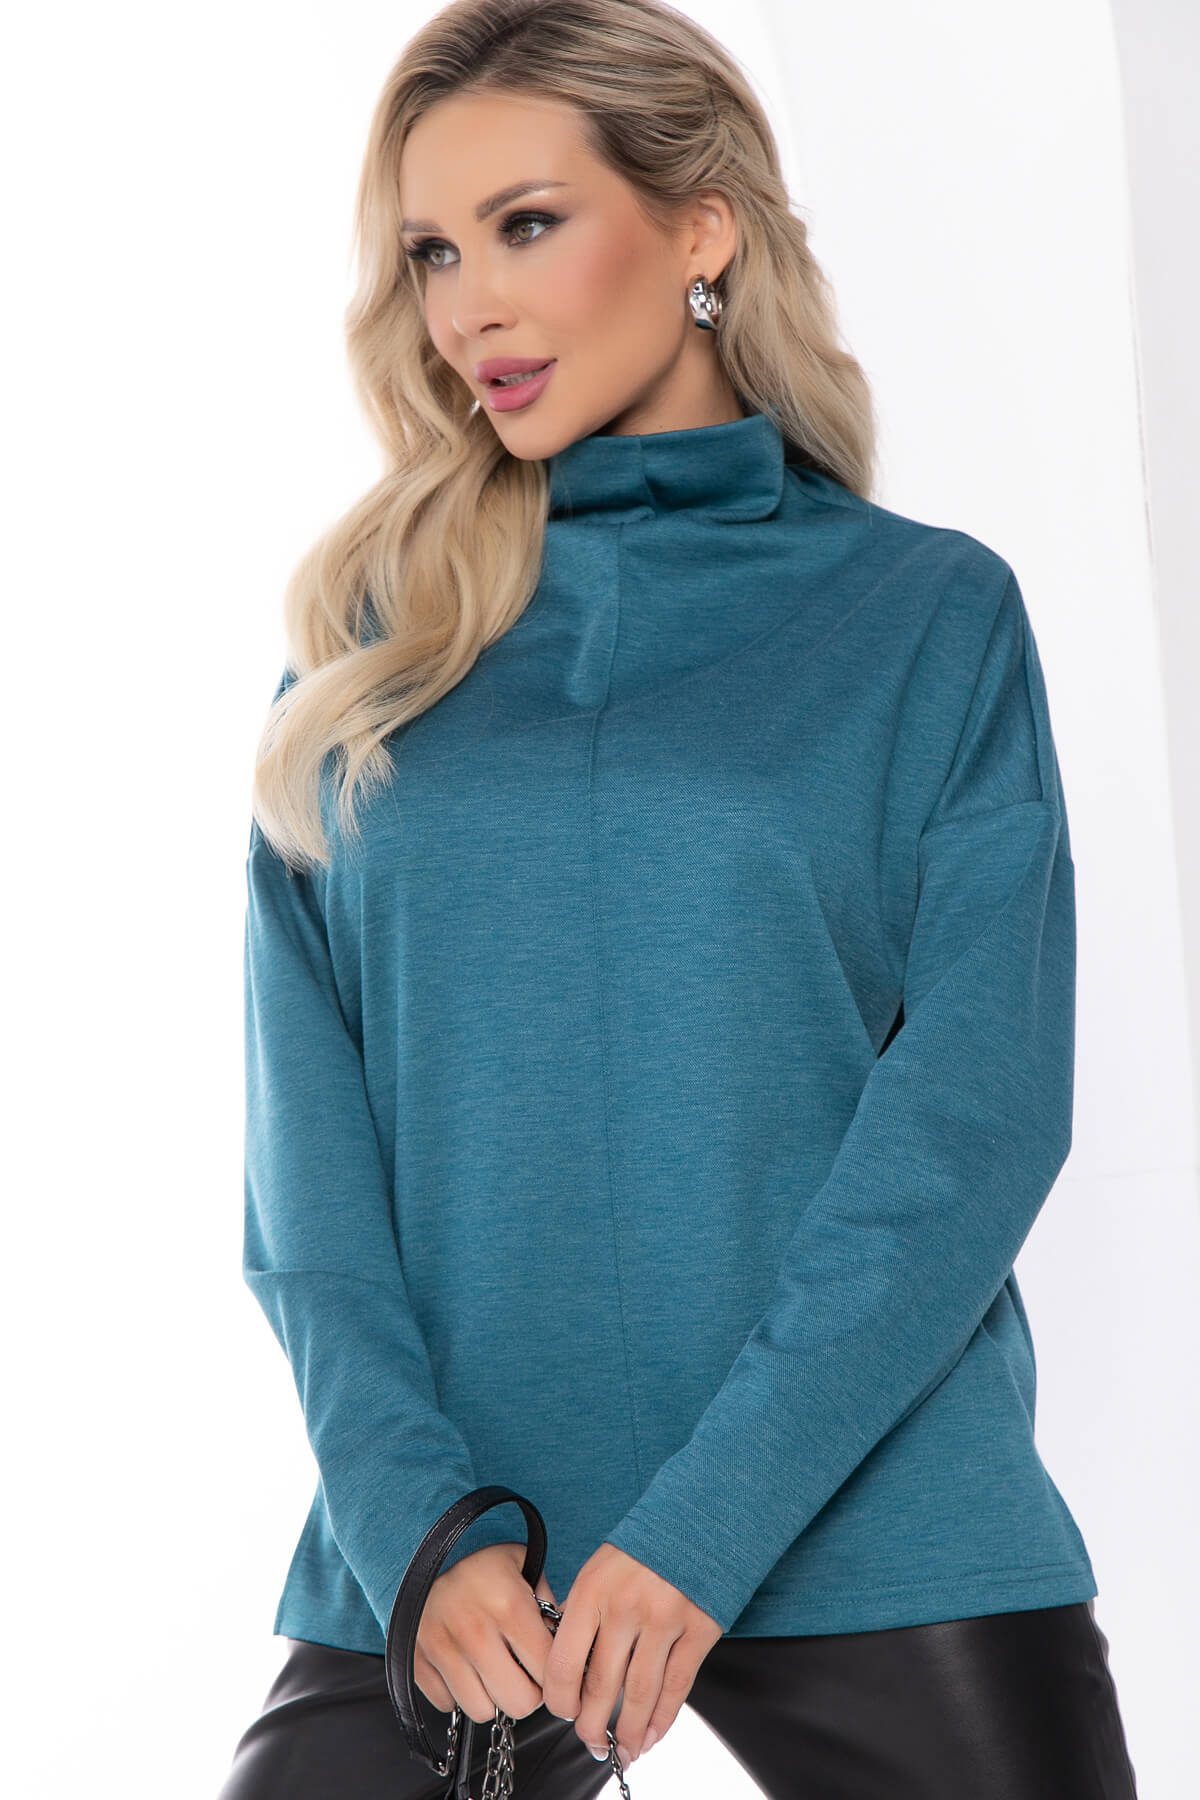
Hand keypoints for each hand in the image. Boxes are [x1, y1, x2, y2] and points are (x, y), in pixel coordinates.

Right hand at [415, 1542, 559, 1724]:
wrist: (419, 1551)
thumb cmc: (479, 1564)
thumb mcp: (522, 1564)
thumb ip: (547, 1602)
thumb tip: (563, 1644)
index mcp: (509, 1606)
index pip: (548, 1671)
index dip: (554, 1673)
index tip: (547, 1664)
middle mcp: (475, 1631)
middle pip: (519, 1703)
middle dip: (526, 1692)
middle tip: (522, 1674)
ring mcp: (442, 1650)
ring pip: (482, 1711)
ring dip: (490, 1696)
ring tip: (490, 1668)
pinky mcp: (417, 1663)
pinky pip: (447, 1705)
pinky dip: (457, 1693)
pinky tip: (462, 1666)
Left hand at [540, 1543, 723, 1765]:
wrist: (698, 1518)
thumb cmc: (643, 1547)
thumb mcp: (600, 1568)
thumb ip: (583, 1613)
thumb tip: (566, 1663)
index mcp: (592, 1590)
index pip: (563, 1662)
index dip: (560, 1699)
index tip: (562, 1713)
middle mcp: (625, 1607)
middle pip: (601, 1686)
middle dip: (592, 1726)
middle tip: (592, 1742)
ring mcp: (664, 1619)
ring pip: (640, 1694)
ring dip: (629, 1732)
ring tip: (624, 1750)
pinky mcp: (699, 1629)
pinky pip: (677, 1686)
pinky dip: (663, 1718)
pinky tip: (653, 1734)